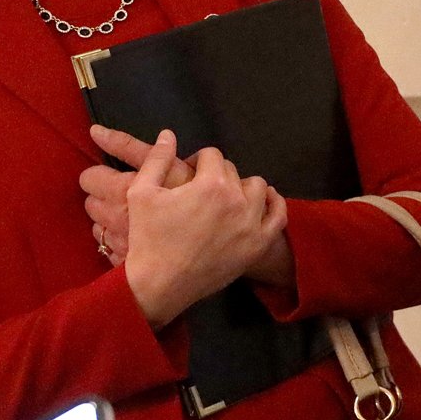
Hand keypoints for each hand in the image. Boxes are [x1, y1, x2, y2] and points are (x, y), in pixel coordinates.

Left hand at [82, 125, 192, 267]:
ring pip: (97, 228)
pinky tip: (132, 238)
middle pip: (90, 203)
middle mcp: (113, 218)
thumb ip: (157, 154)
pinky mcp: (122, 265)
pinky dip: (116, 243)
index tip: (107, 174)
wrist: (202, 258)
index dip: (98, 173)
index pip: (90, 178)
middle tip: (121, 194)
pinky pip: (108, 250)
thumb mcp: (178, 173)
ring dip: (106, 221)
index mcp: (123, 191)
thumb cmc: (194, 210)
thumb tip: (157, 134)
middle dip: (102, 196)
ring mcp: (116, 244)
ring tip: (127, 216)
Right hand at [121, 132, 287, 328]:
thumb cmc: (148, 238)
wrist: (159, 285)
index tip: (185, 175)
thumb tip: (168, 134)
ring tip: (224, 200)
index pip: (211, 155)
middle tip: (199, 192)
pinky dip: (273, 204)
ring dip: (241, 188)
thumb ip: (157, 159)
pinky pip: (279, 215)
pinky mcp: (258, 245)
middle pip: (232, 171)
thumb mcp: (141, 192)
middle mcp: (238, 200)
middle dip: (215, 175)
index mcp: (211, 184)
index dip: (196, 161)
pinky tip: (261, 202)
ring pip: (257, 188)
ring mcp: (252, 224)